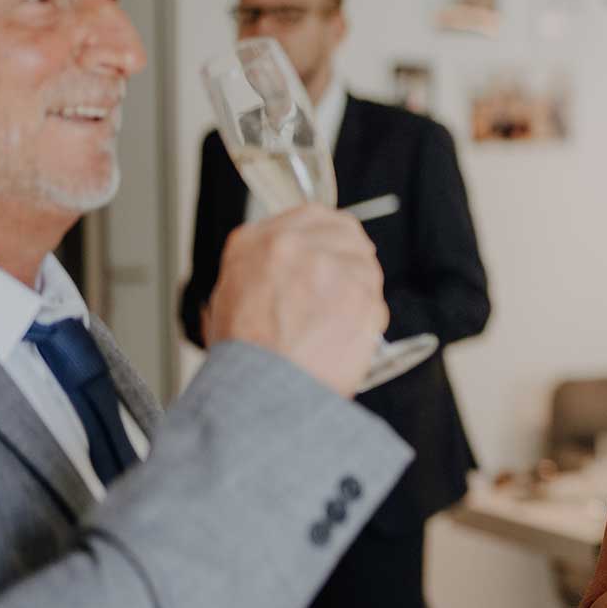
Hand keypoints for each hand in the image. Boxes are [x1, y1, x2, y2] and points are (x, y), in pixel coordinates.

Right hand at [203, 205, 389, 396]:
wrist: (258, 392)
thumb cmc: (243, 356)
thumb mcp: (230, 292)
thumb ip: (264, 264)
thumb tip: (292, 261)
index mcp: (259, 242)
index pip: (312, 214)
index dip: (329, 234)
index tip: (335, 247)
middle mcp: (296, 247)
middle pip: (347, 234)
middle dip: (351, 257)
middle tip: (344, 287)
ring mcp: (333, 269)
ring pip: (366, 267)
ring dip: (359, 292)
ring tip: (336, 324)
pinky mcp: (362, 298)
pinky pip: (376, 302)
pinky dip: (367, 322)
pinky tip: (344, 339)